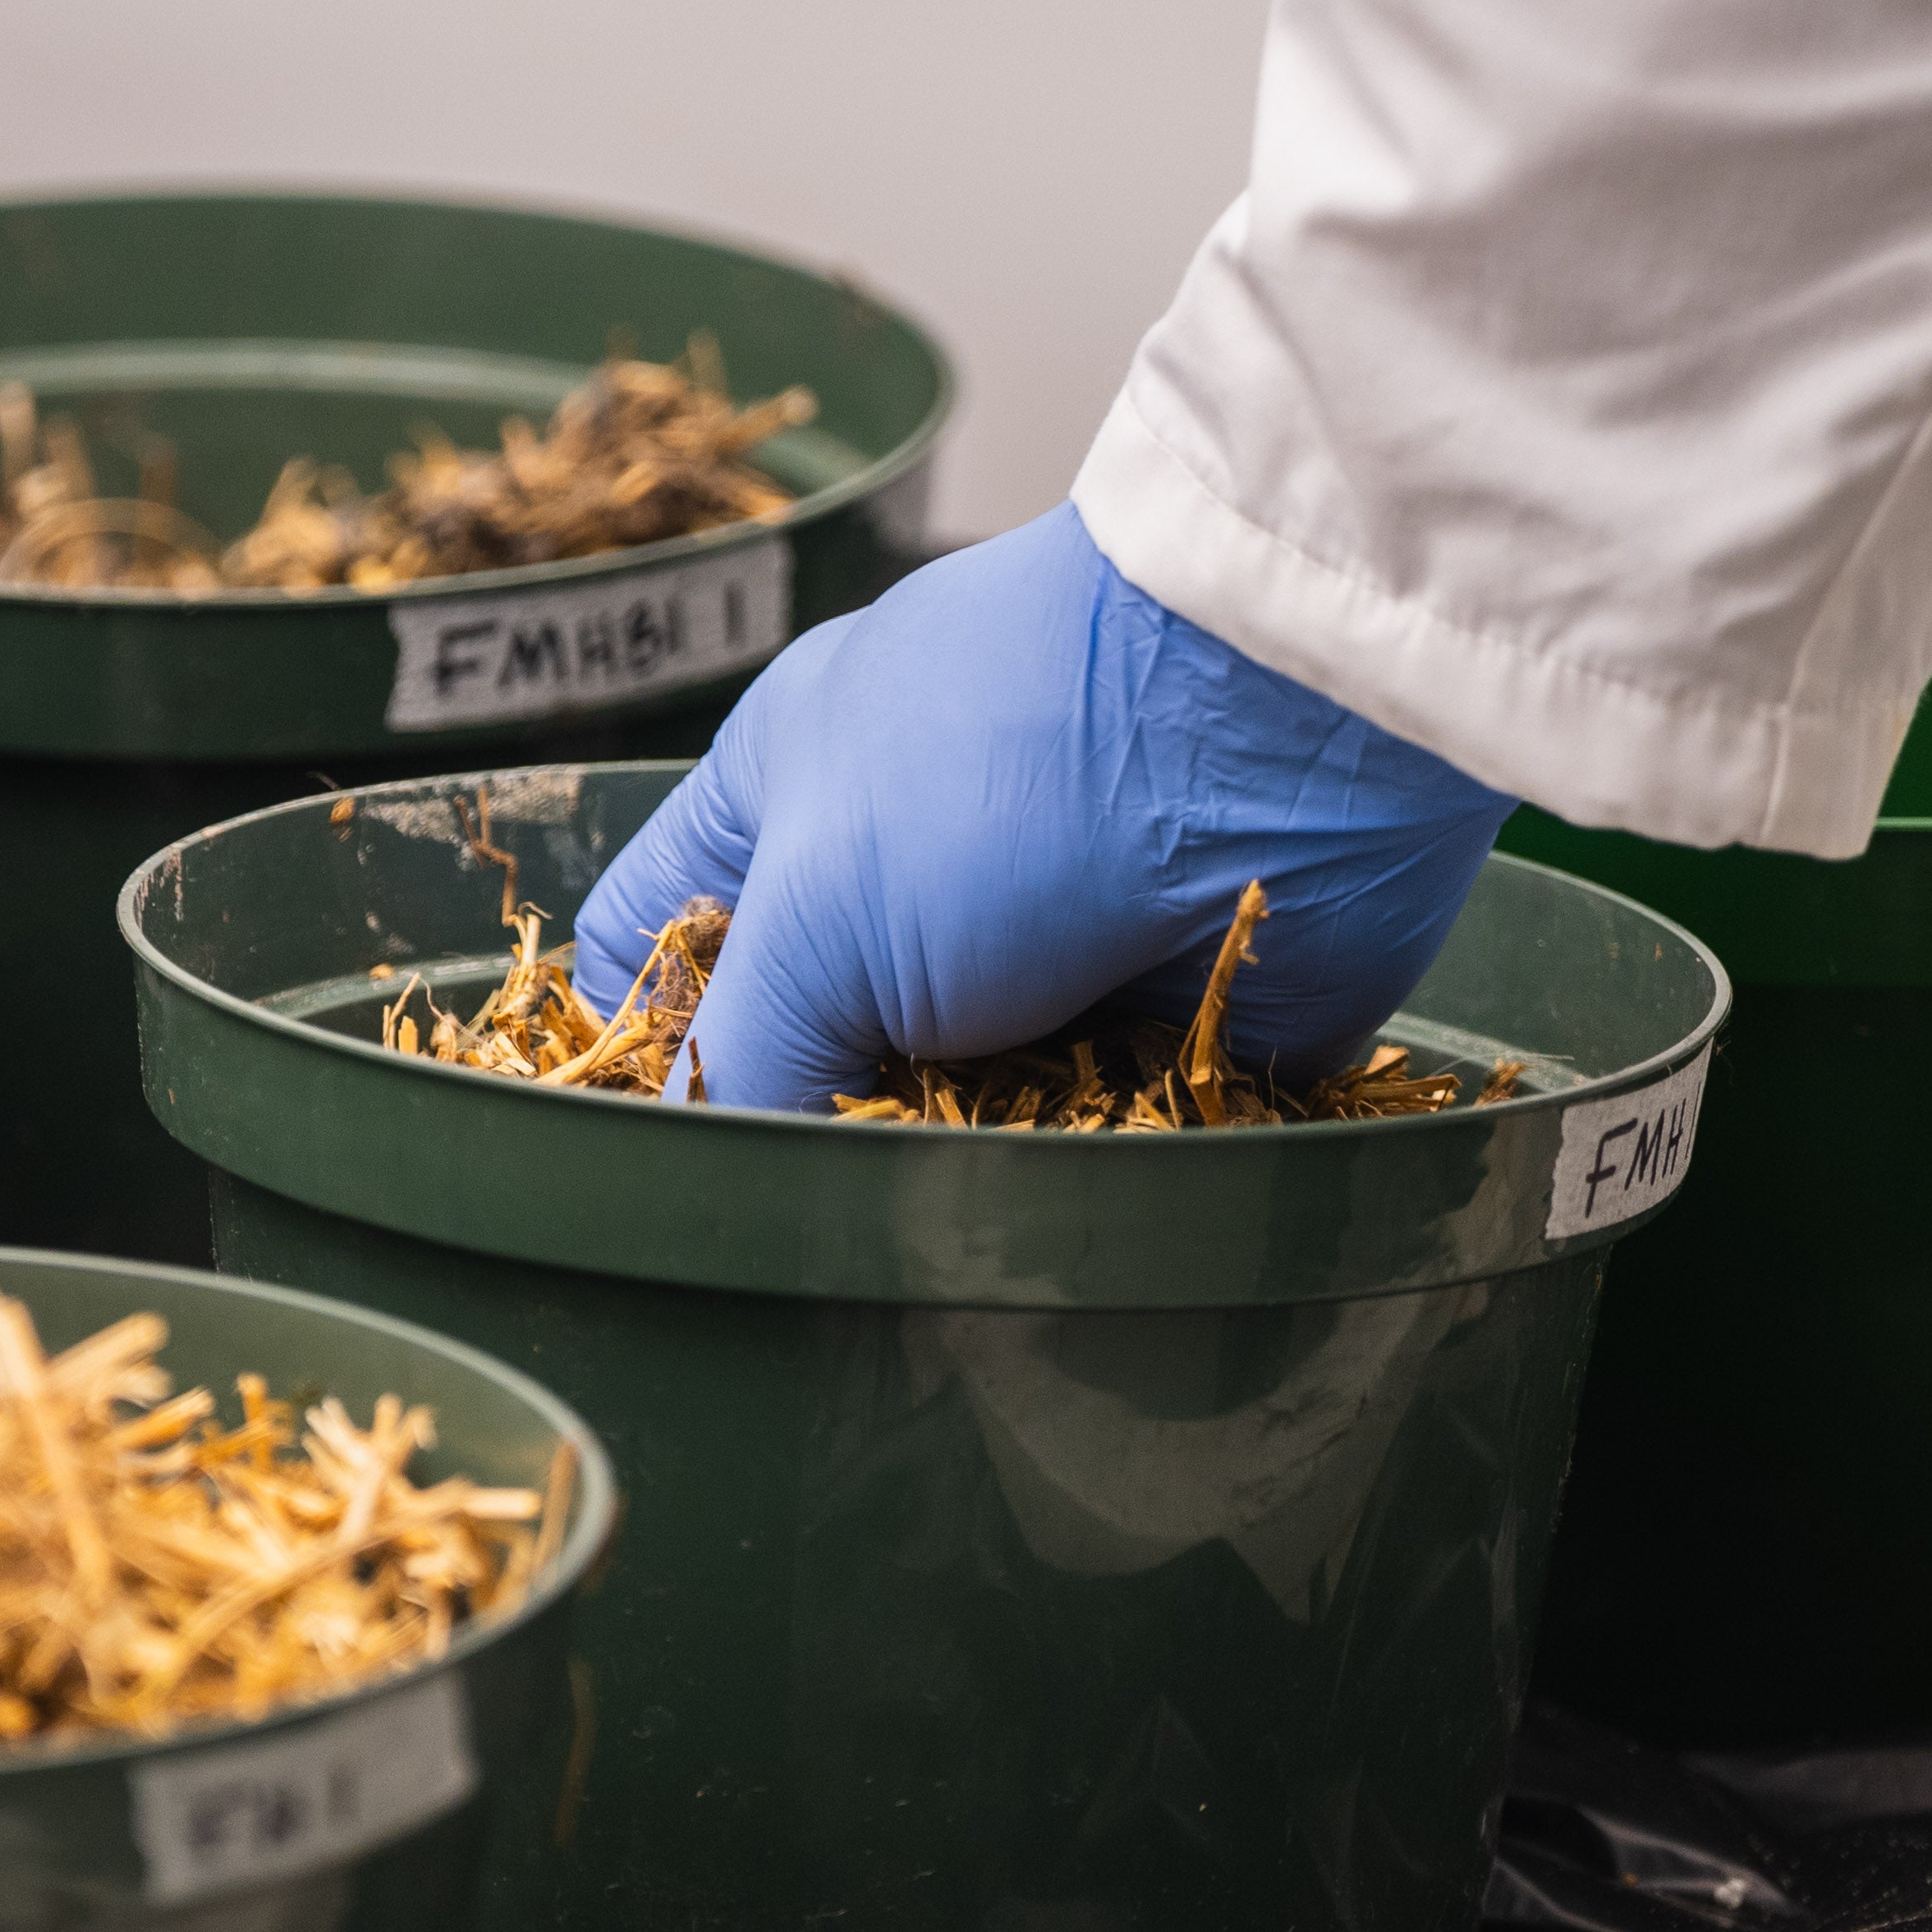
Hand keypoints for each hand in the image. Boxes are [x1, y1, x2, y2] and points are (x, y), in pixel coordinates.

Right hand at [574, 502, 1516, 1113]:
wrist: (1286, 726)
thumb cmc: (1008, 771)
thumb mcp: (814, 914)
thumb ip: (739, 1060)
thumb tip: (723, 1174)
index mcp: (786, 801)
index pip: (654, 940)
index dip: (645, 1049)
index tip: (674, 1158)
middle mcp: (907, 872)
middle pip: (812, 1053)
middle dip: (823, 1137)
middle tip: (830, 1205)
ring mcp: (1040, 945)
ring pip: (953, 1115)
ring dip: (961, 1169)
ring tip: (971, 1198)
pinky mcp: (1165, 1014)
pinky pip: (1095, 1135)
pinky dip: (1088, 1171)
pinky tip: (1080, 1190)